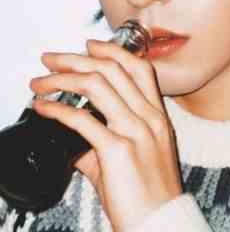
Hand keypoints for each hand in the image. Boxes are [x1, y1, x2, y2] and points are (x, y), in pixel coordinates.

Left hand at [30, 39, 182, 231]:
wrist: (160, 222)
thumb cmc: (151, 190)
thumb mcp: (138, 154)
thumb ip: (106, 138)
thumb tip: (74, 135)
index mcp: (157, 115)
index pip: (138, 67)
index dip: (112, 51)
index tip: (90, 45)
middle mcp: (149, 117)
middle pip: (112, 70)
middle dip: (76, 59)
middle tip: (52, 59)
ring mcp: (135, 131)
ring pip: (96, 85)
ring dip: (61, 79)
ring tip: (40, 82)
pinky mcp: (118, 151)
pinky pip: (82, 120)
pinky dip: (57, 110)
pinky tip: (43, 109)